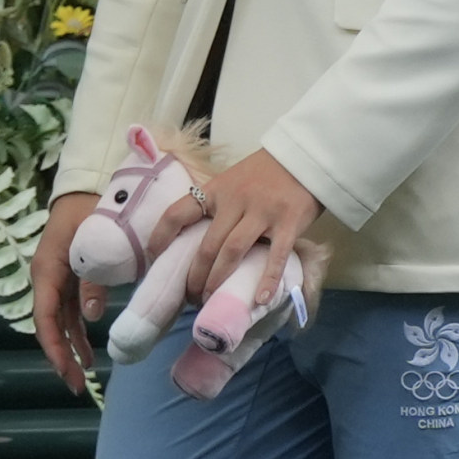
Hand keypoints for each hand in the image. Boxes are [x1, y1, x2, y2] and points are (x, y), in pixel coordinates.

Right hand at [32, 189, 106, 394]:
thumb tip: (92, 316)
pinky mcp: (69, 278)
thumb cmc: (93, 210)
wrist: (89, 187)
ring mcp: (57, 279)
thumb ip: (93, 280)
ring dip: (70, 348)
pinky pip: (70, 311)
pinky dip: (77, 332)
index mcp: (46, 269)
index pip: (45, 317)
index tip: (67, 370)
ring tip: (85, 375)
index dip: (54, 347)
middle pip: (50, 325)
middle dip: (62, 357)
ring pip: (60, 322)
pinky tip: (88, 351)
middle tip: (78, 385)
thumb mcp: (96, 243)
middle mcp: (46, 278)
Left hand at [151, 145, 324, 312]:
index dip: (160, 237)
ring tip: (212, 299)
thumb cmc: (264, 175)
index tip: (153, 258)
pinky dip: (267, 279)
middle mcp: (235, 201)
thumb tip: (194, 240)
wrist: (305, 158)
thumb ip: (216, 206)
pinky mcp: (289, 222)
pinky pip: (275, 255)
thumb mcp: (232, 182)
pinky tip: (259, 299)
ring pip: (232, 251)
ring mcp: (263, 212)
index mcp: (215, 190)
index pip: (178, 213)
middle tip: (191, 297)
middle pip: (207, 244)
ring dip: (219, 280)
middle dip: (195, 276)